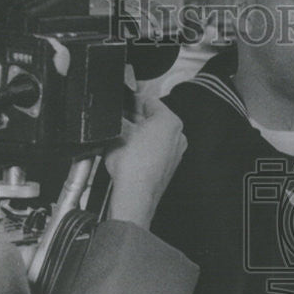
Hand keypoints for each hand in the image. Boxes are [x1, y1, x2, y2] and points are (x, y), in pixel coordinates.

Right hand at [105, 96, 186, 228]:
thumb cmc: (133, 166)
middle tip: (118, 116)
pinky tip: (127, 148)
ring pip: (153, 134)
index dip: (131, 98)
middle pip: (153, 117)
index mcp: (170, 121)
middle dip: (134, 115)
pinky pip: (154, 149)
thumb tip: (115, 114)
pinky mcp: (168, 166)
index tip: (122, 99)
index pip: (149, 100)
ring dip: (137, 131)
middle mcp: (177, 136)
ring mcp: (175, 152)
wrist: (135, 194)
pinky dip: (142, 145)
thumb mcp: (118, 130)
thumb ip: (118, 116)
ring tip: (119, 132)